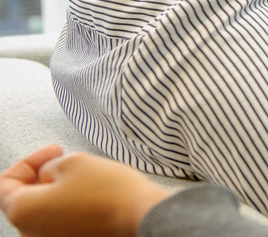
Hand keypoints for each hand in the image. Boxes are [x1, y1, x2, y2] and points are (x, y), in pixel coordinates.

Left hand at [0, 145, 170, 236]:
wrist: (142, 215)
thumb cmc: (108, 190)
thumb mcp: (73, 161)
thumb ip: (50, 166)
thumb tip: (50, 176)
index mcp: (22, 212)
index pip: (5, 184)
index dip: (28, 162)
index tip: (52, 152)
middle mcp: (31, 234)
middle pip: (25, 201)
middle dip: (42, 177)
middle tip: (65, 161)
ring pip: (46, 213)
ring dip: (58, 192)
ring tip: (83, 176)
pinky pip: (63, 224)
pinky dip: (71, 208)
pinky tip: (92, 195)